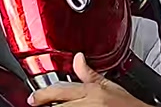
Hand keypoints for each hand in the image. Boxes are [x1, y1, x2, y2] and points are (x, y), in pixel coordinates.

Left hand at [27, 53, 150, 105]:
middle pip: (59, 105)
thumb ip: (89, 74)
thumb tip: (78, 58)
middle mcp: (88, 105)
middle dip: (48, 103)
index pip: (61, 90)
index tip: (33, 98)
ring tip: (51, 105)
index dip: (44, 94)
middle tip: (37, 102)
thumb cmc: (127, 105)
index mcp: (92, 92)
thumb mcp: (109, 85)